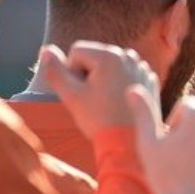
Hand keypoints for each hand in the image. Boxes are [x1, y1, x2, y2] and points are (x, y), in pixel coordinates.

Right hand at [41, 41, 158, 136]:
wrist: (130, 144)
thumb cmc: (99, 120)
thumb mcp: (71, 95)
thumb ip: (54, 71)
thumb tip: (46, 49)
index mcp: (109, 55)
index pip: (76, 51)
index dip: (72, 72)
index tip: (84, 93)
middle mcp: (129, 56)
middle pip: (94, 56)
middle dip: (89, 74)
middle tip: (96, 99)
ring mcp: (142, 68)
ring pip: (109, 65)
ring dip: (104, 79)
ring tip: (108, 101)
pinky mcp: (149, 80)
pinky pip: (126, 74)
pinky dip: (121, 84)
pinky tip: (121, 102)